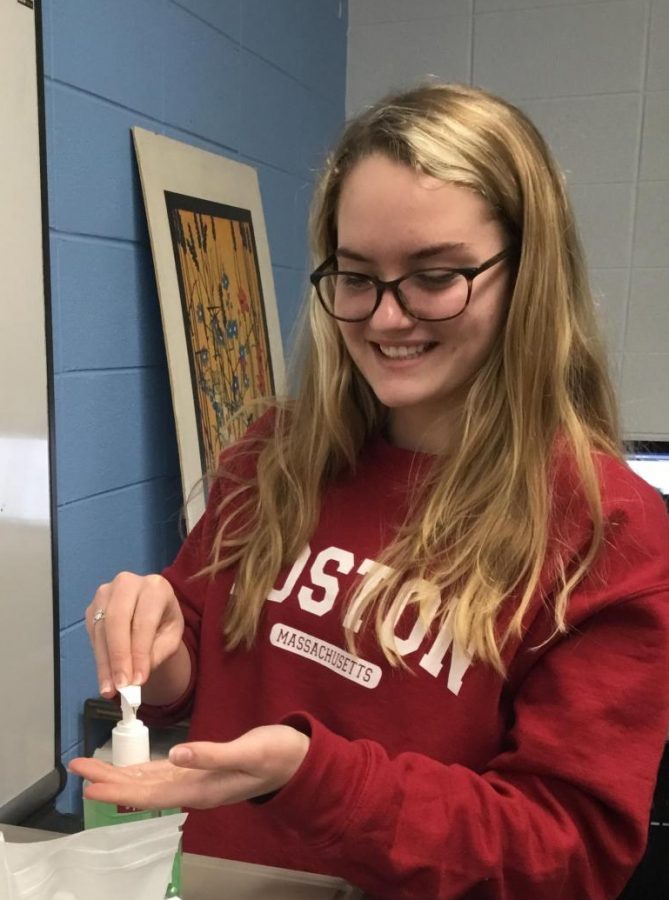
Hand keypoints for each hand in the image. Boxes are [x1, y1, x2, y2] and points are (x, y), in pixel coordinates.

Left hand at [68, 725, 309, 808]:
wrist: (298, 758)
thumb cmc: (276, 754)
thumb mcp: (248, 752)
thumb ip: (213, 755)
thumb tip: (176, 755)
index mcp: (201, 788)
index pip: (150, 793)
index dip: (120, 789)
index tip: (92, 784)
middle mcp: (192, 788)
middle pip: (142, 789)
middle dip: (110, 781)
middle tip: (77, 770)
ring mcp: (195, 780)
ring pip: (148, 781)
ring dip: (119, 775)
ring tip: (90, 768)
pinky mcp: (200, 768)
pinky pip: (162, 773)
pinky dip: (140, 770)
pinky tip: (126, 767)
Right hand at [85, 572, 183, 696]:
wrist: (150, 613)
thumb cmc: (164, 623)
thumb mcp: (171, 637)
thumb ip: (156, 653)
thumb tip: (136, 678)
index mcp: (155, 587)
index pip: (144, 620)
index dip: (140, 651)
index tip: (139, 680)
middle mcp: (127, 583)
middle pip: (117, 620)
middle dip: (118, 656)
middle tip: (122, 685)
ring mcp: (106, 593)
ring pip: (101, 630)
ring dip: (105, 663)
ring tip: (111, 690)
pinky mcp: (92, 607)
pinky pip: (92, 636)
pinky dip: (99, 660)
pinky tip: (105, 680)